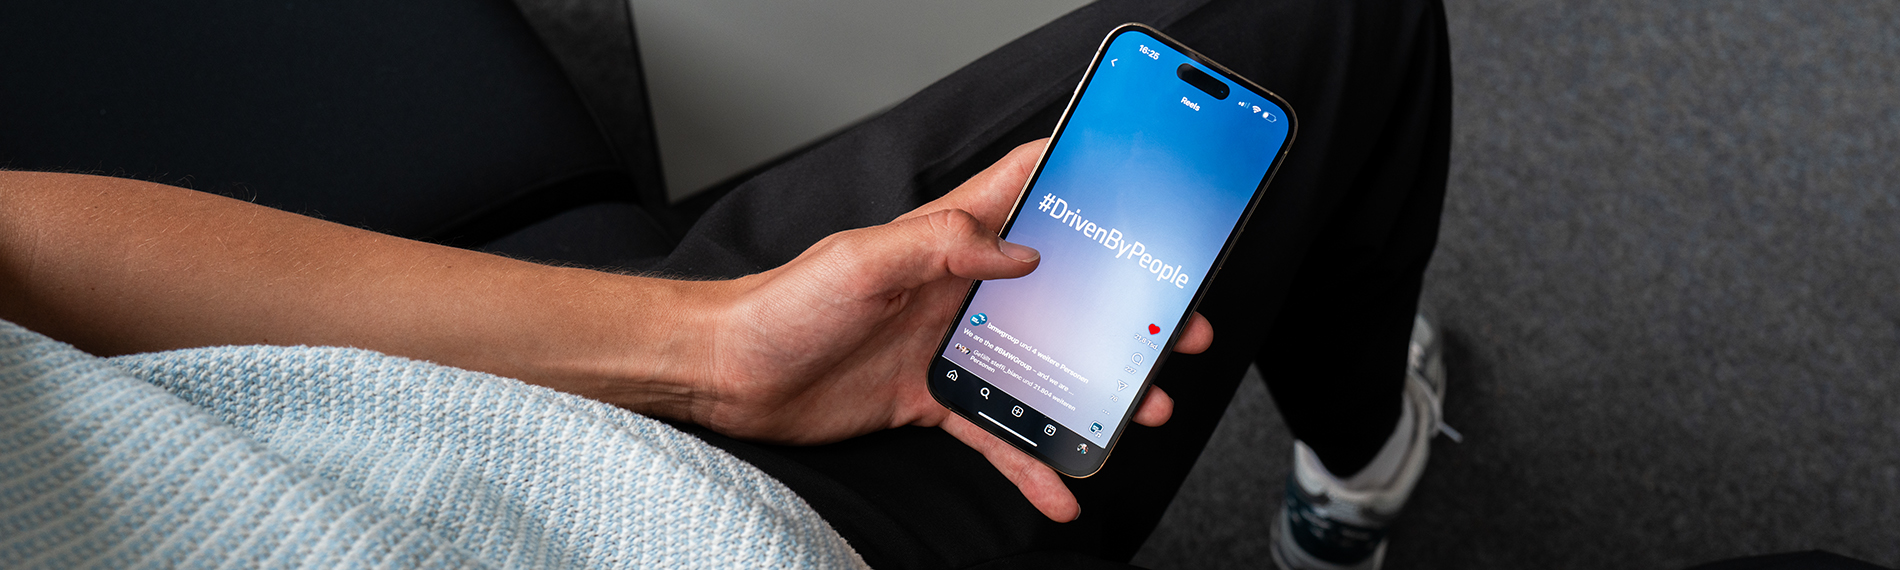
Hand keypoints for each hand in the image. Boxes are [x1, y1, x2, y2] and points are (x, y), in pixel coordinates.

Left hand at [683, 140, 1213, 521]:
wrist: (730, 375)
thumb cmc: (781, 307)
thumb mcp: (860, 263)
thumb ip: (940, 248)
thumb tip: (1019, 254)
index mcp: (941, 242)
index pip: (1016, 191)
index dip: (1071, 179)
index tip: (1129, 188)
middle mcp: (953, 289)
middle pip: (1055, 291)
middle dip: (1117, 308)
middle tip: (1171, 326)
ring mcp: (945, 346)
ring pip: (1039, 365)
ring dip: (1090, 388)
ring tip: (1141, 408)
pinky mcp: (928, 399)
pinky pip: (993, 430)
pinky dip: (1028, 461)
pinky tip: (1061, 486)